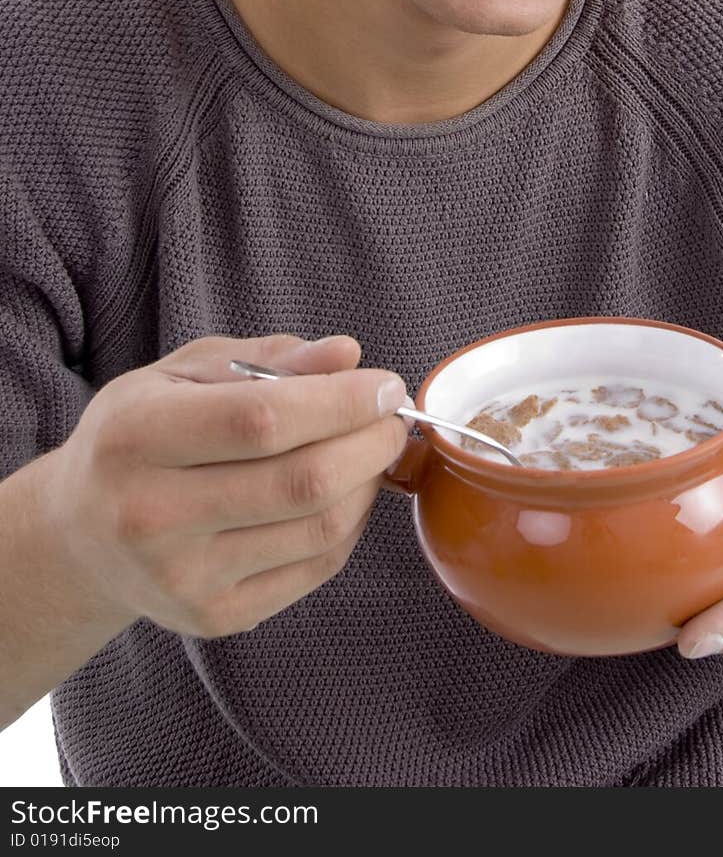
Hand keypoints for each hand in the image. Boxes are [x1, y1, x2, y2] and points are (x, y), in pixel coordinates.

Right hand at [45, 333, 410, 638]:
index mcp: (136, 436)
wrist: (80, 535)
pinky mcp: (214, 618)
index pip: (261, 420)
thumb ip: (268, 359)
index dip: (340, 402)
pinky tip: (345, 492)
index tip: (384, 385)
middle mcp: (151, 515)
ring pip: (319, 529)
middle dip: (369, 443)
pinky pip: (316, 568)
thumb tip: (348, 355)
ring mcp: (183, 577)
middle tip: (391, 419)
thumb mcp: (184, 373)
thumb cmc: (140, 434)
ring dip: (368, 483)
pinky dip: (350, 524)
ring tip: (370, 450)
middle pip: (301, 481)